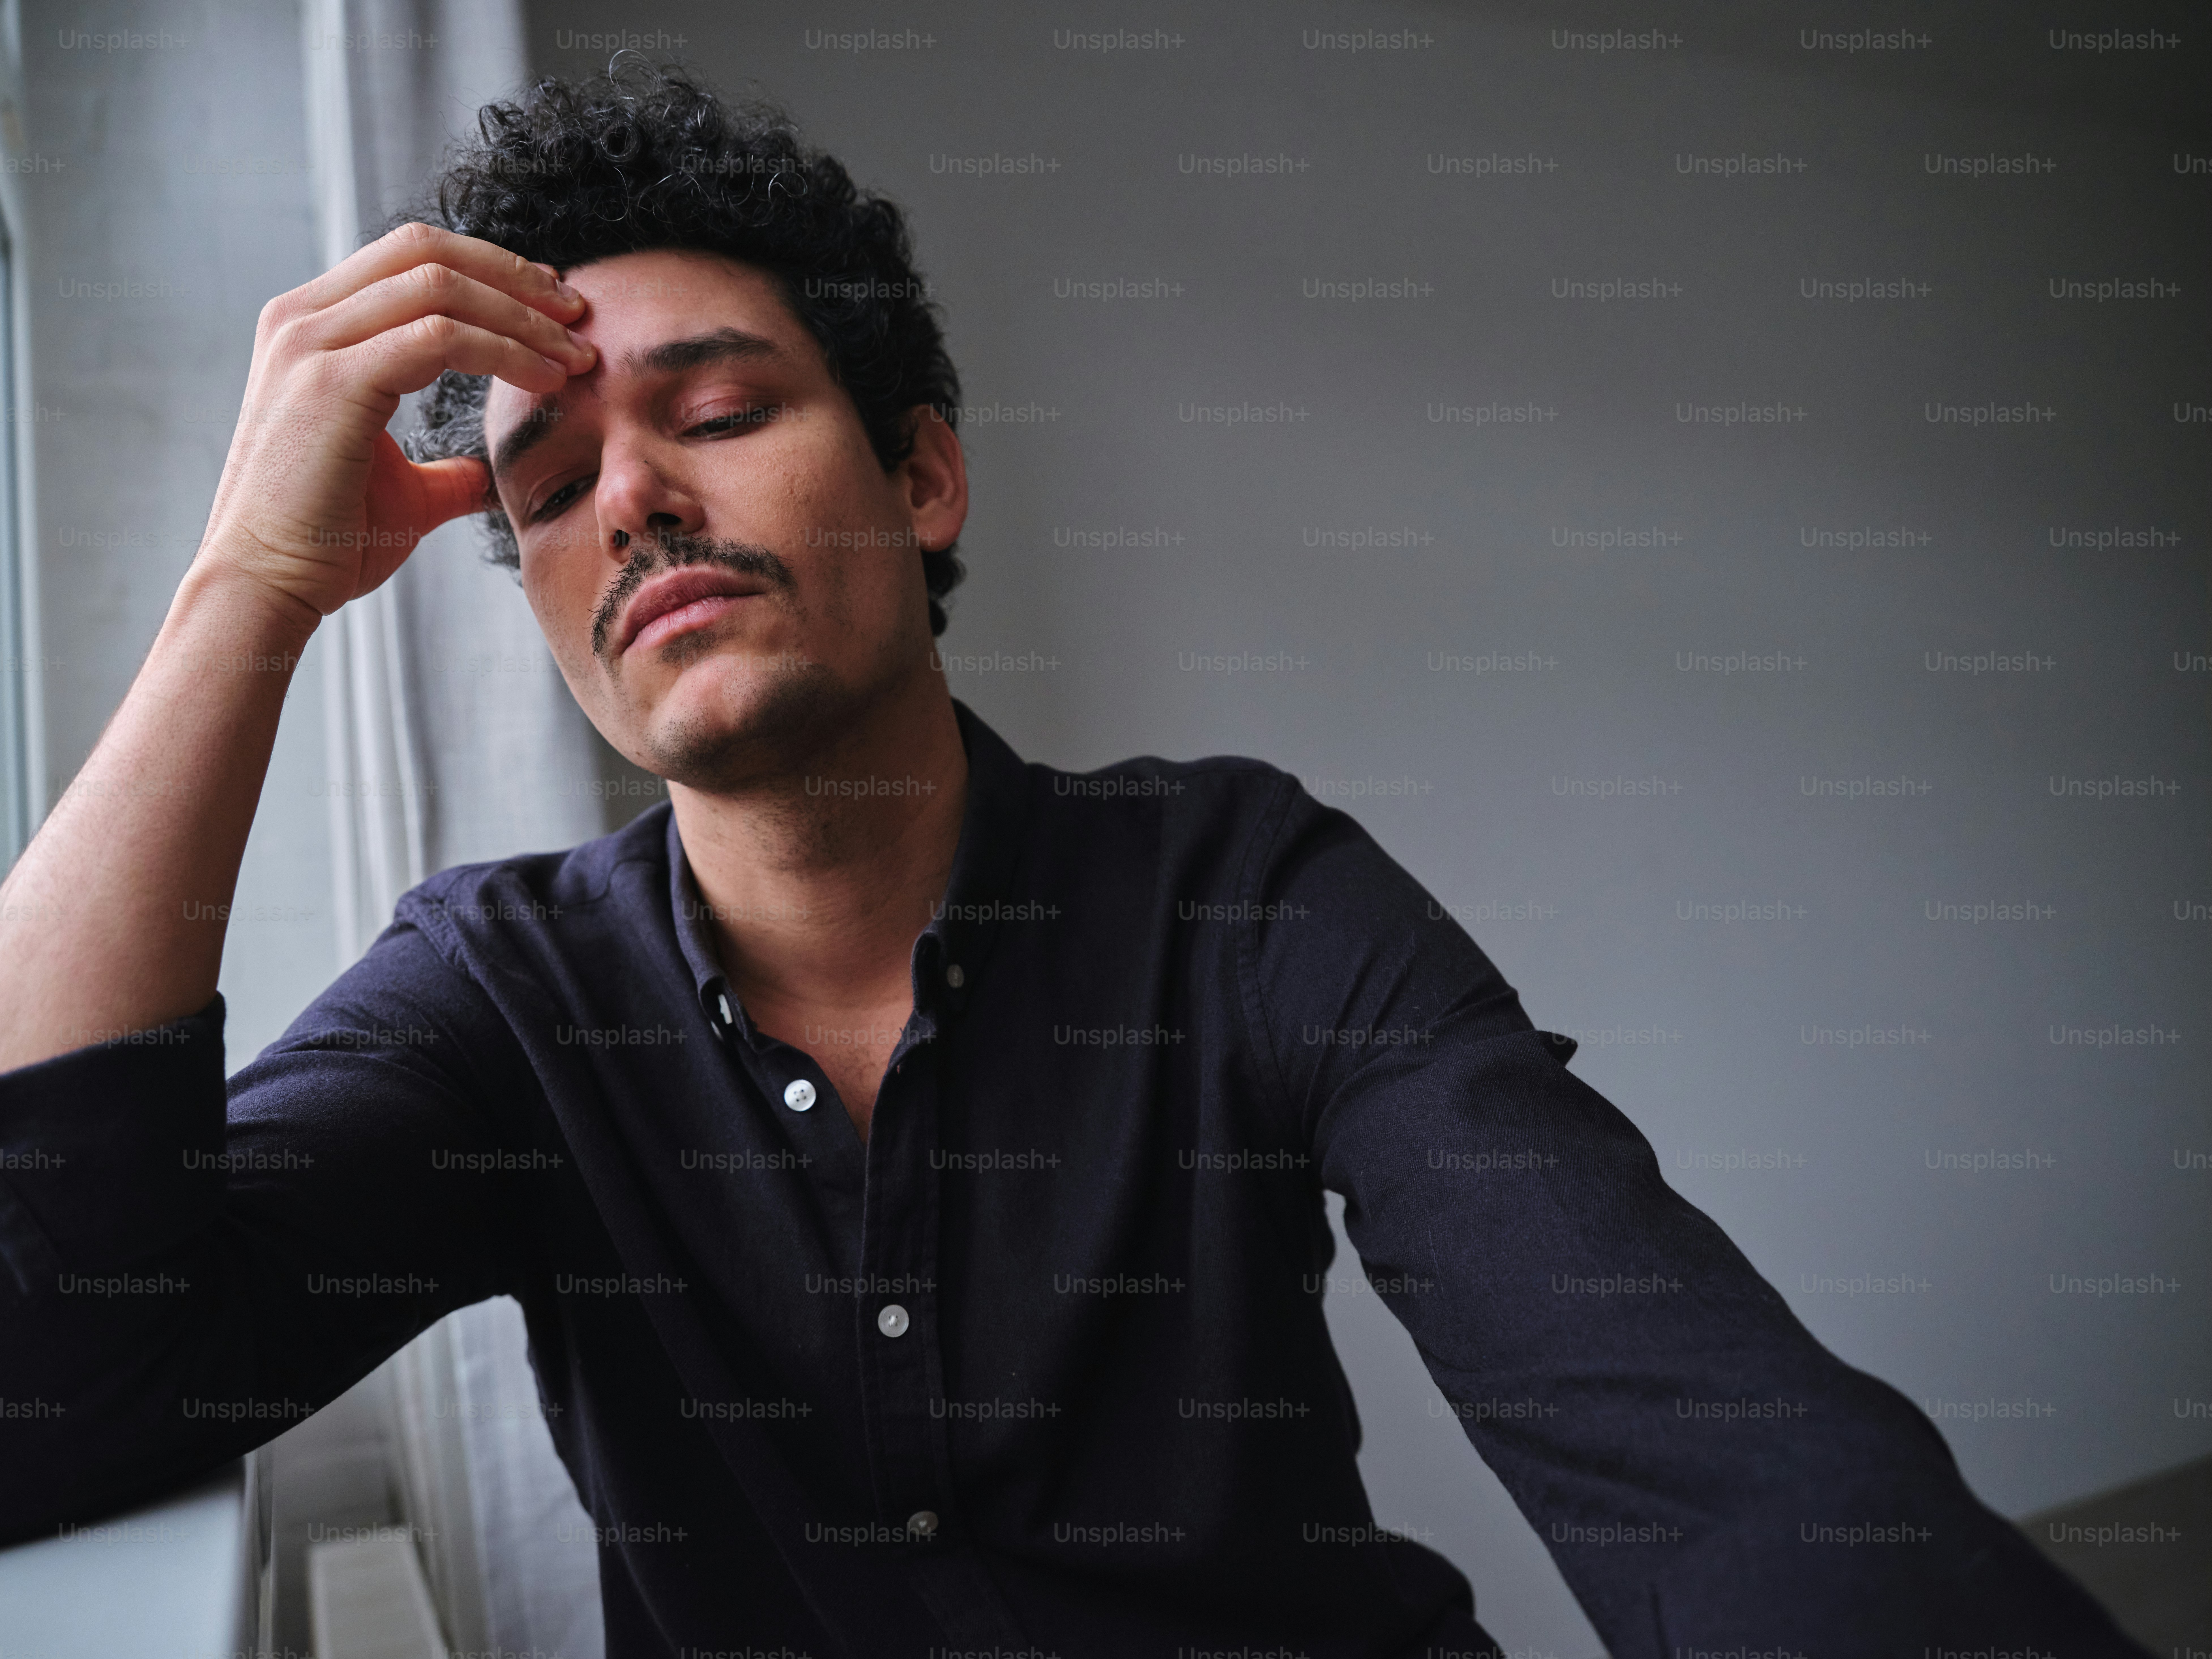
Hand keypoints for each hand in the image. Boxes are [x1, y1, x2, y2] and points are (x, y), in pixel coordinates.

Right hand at [198, 222, 595, 618]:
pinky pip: (440, 337)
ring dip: (522, 316)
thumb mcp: (399, 490)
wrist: (269, 583)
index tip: (552, 305)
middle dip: (514, 276)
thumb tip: (483, 475)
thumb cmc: (327, 542)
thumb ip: (442, 472)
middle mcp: (302, 319)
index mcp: (311, 327)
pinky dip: (504, 350)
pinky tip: (545, 379)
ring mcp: (311, 344)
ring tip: (576, 355)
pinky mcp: (334, 381)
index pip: (410, 258)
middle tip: (577, 315)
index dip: (490, 270)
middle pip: (426, 251)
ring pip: (440, 287)